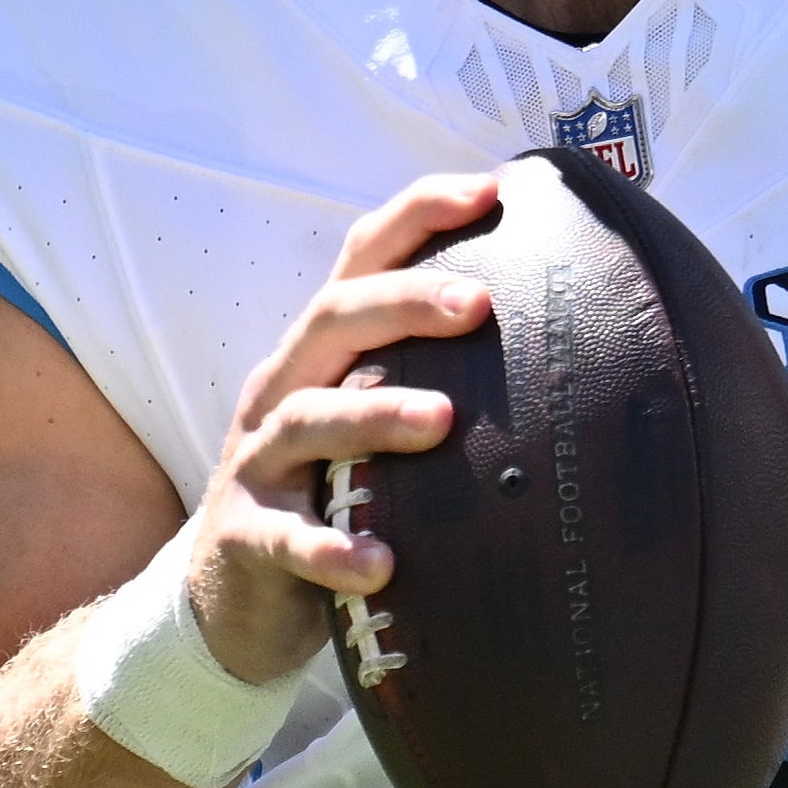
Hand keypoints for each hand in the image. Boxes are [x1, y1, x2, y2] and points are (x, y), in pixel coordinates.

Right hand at [174, 174, 499, 680]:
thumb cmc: (328, 493)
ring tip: (441, 420)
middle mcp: (282, 390)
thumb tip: (558, 343)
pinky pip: (288, 539)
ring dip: (374, 415)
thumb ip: (432, 378)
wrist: (229, 599)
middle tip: (479, 304)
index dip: (417, 215)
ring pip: (309, 419)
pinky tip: (380, 563)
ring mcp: (258, 462)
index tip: (489, 189)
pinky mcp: (246, 538)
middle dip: (405, 303)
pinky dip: (332, 548)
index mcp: (318, 353)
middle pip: (334, 320)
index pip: (361, 261)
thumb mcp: (366, 425)